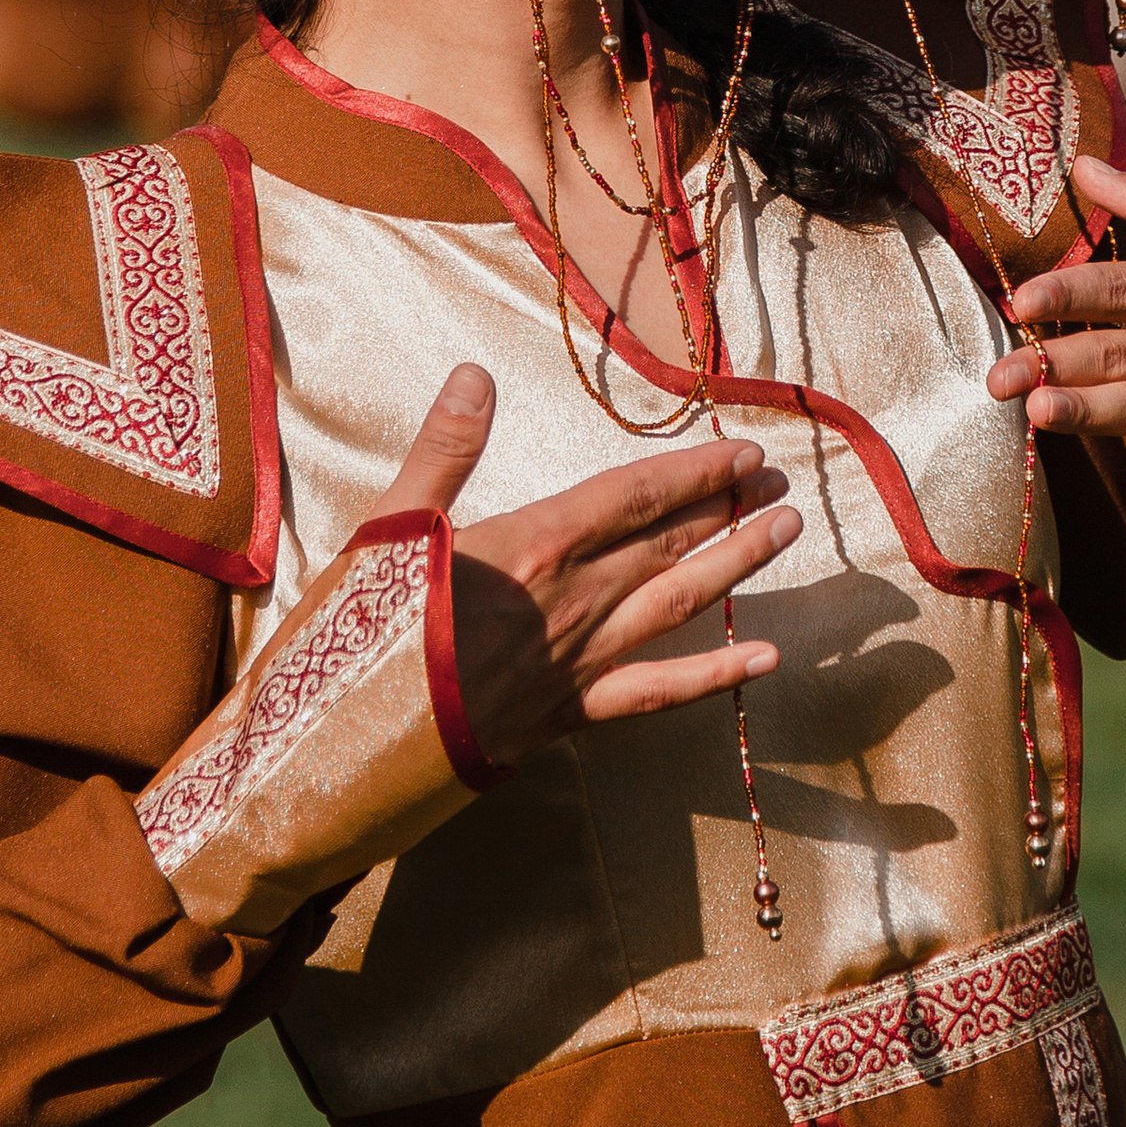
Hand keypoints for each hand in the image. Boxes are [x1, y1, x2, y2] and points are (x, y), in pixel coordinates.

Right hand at [365, 364, 800, 770]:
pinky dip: (714, 676)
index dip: (693, 473)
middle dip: (729, 509)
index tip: (743, 454)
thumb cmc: (351, 638)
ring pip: (677, 605)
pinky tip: (765, 660)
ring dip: (737, 566)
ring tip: (787, 535)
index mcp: (530, 546)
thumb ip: (442, 451)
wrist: (338, 750)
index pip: (632, 497)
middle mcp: (570, 601)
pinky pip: (655, 693)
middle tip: (782, 484)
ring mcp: (575, 663)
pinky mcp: (566, 717)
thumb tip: (475, 375)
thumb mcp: (386, 527)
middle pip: (668, 543)